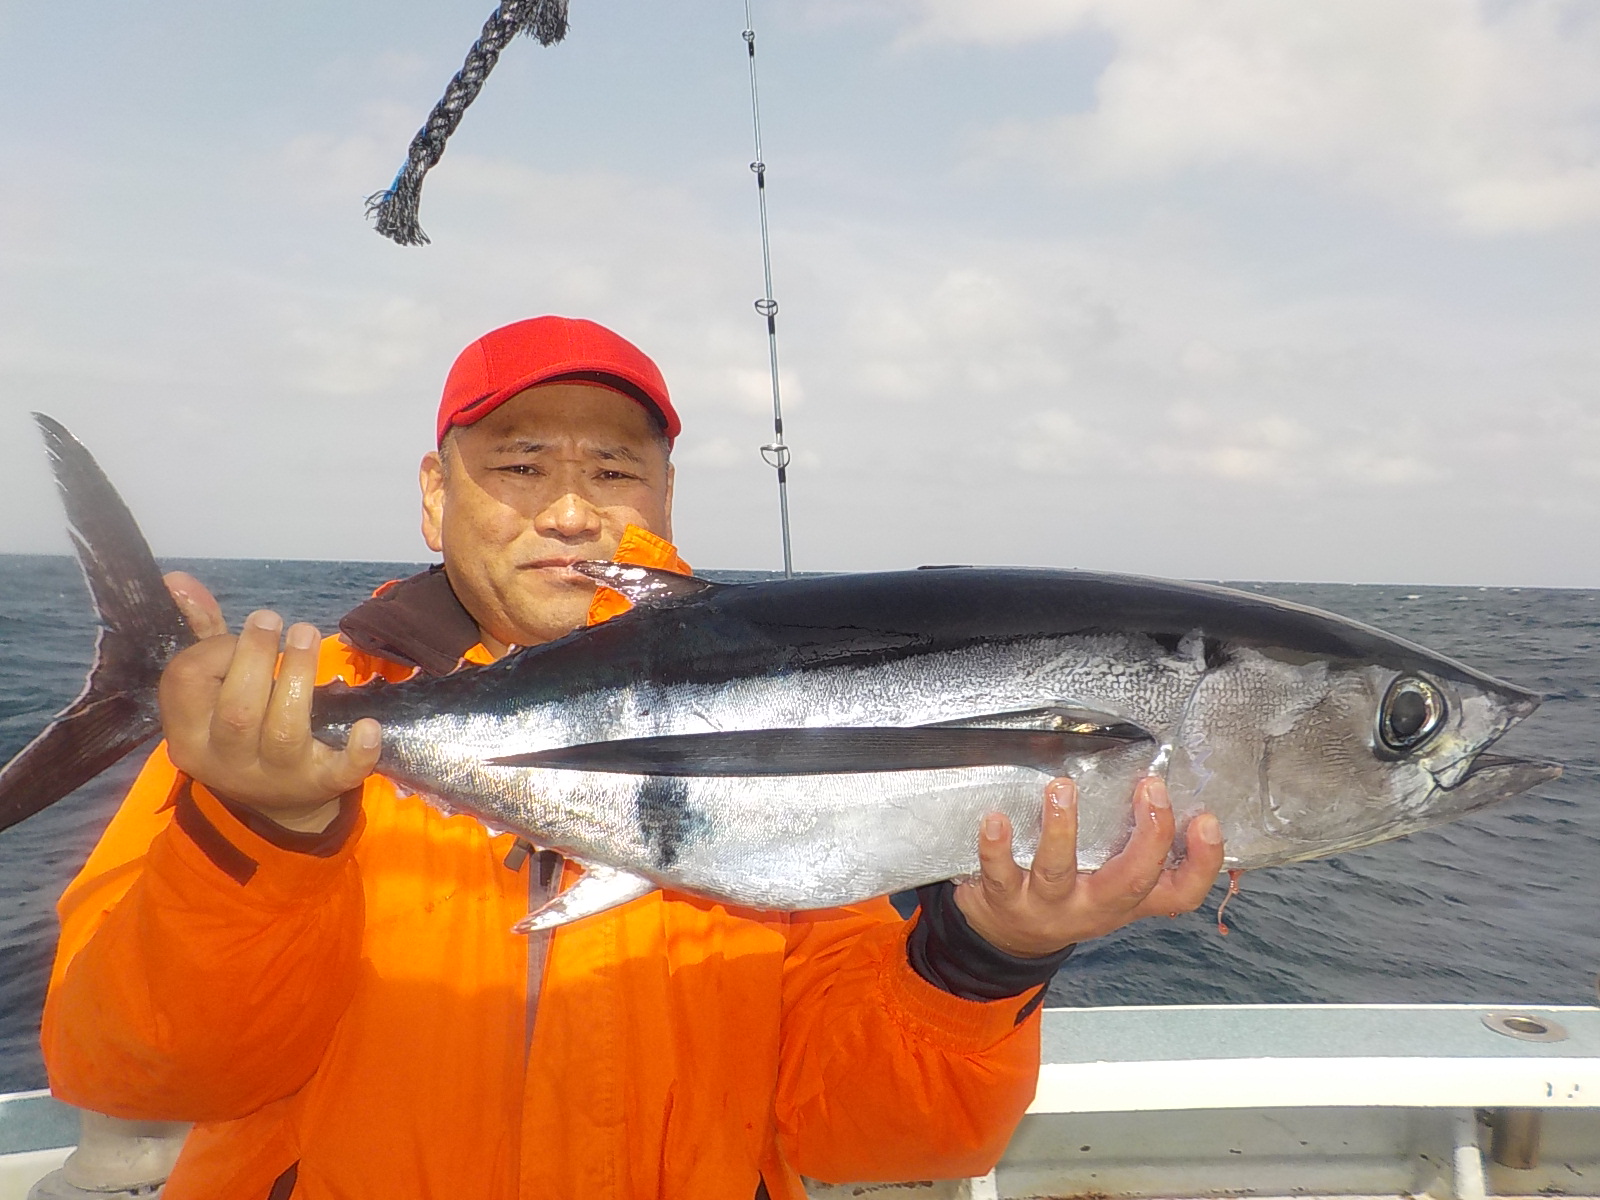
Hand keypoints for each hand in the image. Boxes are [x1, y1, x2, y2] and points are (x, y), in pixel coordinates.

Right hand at [158, 576, 379, 832]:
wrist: (275, 806)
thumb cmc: (239, 729)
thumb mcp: (212, 689)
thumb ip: (200, 634)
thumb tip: (177, 579)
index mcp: (189, 733)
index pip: (185, 683)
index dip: (214, 649)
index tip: (238, 636)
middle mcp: (226, 760)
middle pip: (238, 710)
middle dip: (258, 657)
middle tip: (277, 620)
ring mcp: (276, 776)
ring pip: (284, 731)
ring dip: (300, 679)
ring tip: (308, 635)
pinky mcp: (320, 785)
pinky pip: (339, 771)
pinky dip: (357, 750)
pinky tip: (368, 725)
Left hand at [953, 776, 1223, 956]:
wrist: (1006, 938)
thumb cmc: (1067, 897)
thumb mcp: (1110, 885)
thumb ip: (1139, 850)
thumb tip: (1177, 794)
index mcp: (1125, 900)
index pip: (1179, 894)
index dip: (1201, 864)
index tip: (1206, 820)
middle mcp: (1091, 906)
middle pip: (1129, 882)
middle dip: (1148, 837)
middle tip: (1151, 788)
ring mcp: (1046, 904)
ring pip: (1058, 870)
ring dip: (1062, 828)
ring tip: (1062, 787)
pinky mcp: (1002, 898)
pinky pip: (1000, 874)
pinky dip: (996, 847)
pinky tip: (996, 820)